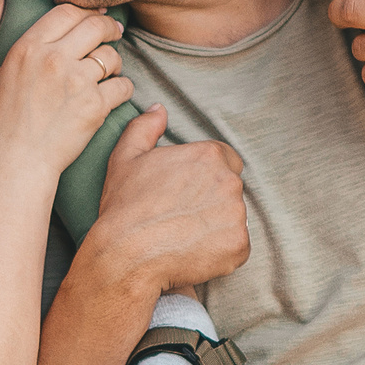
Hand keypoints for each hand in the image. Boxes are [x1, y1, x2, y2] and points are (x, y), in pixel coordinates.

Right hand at [0, 4, 132, 179]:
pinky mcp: (94, 105)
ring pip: (111, 56)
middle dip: (109, 27)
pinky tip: (116, 93)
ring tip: (112, 70)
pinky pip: (121, 86)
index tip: (95, 16)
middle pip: (95, 25)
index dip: (85, 11)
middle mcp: (53, 58)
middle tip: (115, 32)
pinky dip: (123, 88)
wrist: (14, 164)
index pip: (66, 12)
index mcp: (27, 48)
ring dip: (115, 62)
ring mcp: (76, 81)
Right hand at [79, 106, 249, 298]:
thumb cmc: (125, 206)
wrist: (126, 255)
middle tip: (181, 215)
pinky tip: (193, 252)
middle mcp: (230, 182)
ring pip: (233, 218)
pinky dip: (220, 251)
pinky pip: (236, 246)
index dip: (205, 176)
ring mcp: (238, 215)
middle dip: (211, 200)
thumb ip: (145, 126)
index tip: (186, 191)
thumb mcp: (125, 156)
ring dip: (216, 225)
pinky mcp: (240, 246)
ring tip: (184, 235)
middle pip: (230, 189)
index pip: (225, 160)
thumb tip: (159, 109)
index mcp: (209, 155)